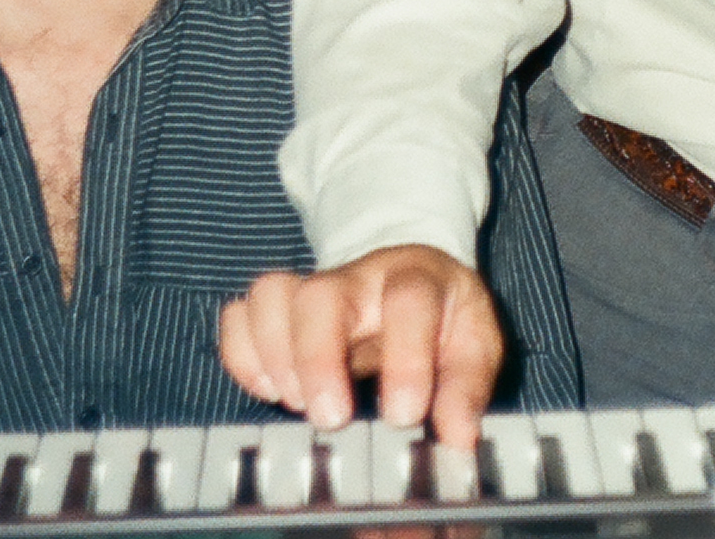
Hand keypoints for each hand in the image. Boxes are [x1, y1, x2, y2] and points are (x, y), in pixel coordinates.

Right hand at [220, 245, 503, 446]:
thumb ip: (466, 388)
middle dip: (318, 359)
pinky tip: (267, 387)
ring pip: (272, 294)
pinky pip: (240, 313)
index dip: (404, 358)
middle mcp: (359, 277)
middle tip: (332, 418)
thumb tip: (458, 436)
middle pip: (322, 295)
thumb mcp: (474, 344)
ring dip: (274, 354)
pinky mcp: (279, 306)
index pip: (408, 299)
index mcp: (417, 278)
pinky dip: (242, 353)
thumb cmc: (443, 319)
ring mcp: (313, 286)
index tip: (403, 416)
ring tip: (296, 401)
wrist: (412, 278)